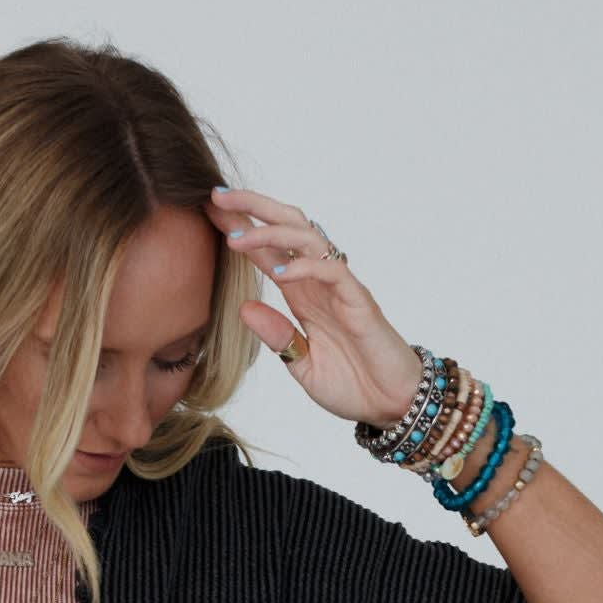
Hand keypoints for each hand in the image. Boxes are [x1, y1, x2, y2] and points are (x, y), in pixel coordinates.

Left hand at [207, 186, 424, 427]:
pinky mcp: (359, 301)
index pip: (268, 250)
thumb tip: (243, 308)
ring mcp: (340, 288)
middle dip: (253, 208)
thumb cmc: (352, 384)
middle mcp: (319, 282)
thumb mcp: (301, 364)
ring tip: (236, 237)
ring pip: (307, 239)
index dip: (241, 228)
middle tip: (217, 197)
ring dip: (270, 233)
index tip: (211, 211)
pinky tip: (279, 270)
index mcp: (302, 294)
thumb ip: (277, 336)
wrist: (391, 405)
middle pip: (287, 227)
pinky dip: (305, 267)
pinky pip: (332, 271)